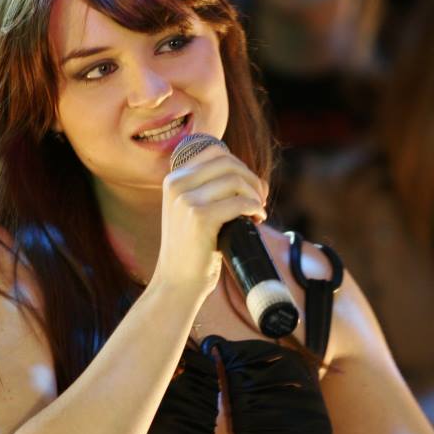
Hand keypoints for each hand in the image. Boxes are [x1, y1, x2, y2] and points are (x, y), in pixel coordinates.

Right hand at [153, 146, 267, 297]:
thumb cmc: (192, 249)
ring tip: (258, 212)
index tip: (250, 188)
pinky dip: (254, 208)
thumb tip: (254, 179)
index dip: (240, 166)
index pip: (215, 151)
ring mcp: (186, 200)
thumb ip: (211, 190)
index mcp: (173, 179)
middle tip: (260, 200)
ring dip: (255, 195)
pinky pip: (239, 202)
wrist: (177, 282)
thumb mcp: (192, 212)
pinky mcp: (199, 218)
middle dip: (251, 179)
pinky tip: (256, 220)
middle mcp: (176, 185)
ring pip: (235, 180)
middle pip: (228, 162)